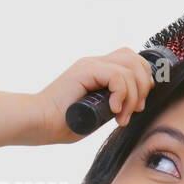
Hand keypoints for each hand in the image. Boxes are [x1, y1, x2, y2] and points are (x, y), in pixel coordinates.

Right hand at [33, 47, 154, 142]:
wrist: (39, 123)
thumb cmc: (63, 123)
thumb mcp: (97, 112)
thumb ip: (114, 103)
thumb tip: (135, 105)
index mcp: (98, 71)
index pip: (132, 61)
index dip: (143, 80)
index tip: (138, 106)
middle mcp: (95, 63)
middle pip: (135, 60)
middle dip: (144, 86)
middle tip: (135, 110)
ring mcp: (90, 65)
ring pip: (130, 68)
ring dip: (133, 96)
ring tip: (121, 116)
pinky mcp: (85, 70)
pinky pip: (117, 76)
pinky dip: (121, 95)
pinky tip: (112, 110)